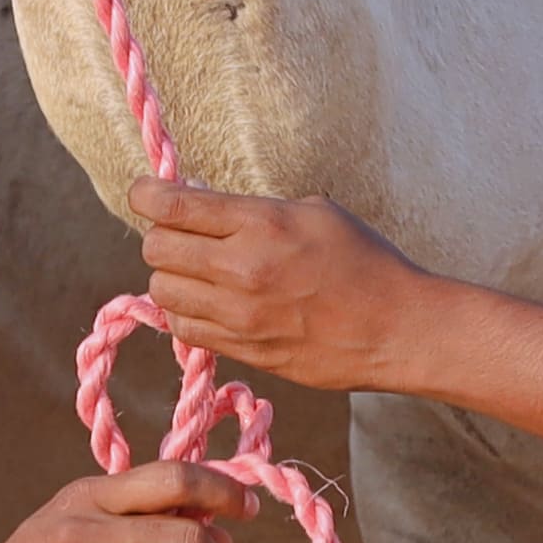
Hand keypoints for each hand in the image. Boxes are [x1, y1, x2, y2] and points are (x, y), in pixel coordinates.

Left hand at [138, 182, 440, 394]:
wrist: (396, 328)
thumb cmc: (364, 260)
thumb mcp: (313, 212)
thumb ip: (252, 209)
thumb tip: (201, 202)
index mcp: (261, 224)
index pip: (171, 206)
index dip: (146, 194)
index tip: (146, 192)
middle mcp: (241, 270)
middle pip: (155, 249)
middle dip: (163, 236)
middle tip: (184, 234)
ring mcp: (239, 316)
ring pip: (162, 291)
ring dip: (173, 277)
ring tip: (200, 272)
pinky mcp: (244, 350)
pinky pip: (185, 329)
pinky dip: (187, 313)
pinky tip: (211, 304)